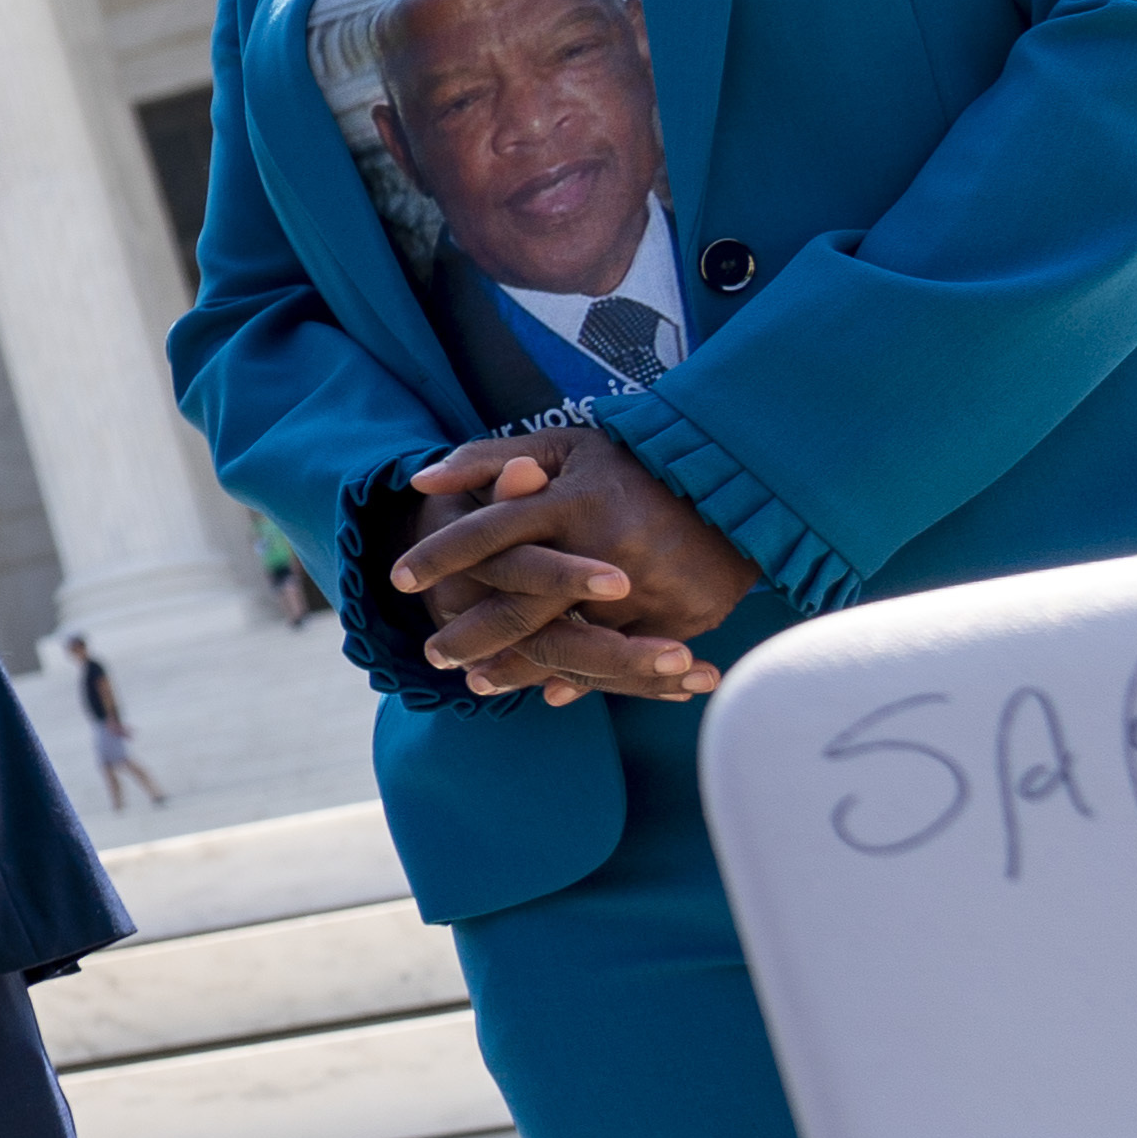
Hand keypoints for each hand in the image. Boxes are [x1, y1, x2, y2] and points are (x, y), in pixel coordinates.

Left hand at [389, 422, 751, 700]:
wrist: (738, 479)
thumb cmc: (632, 463)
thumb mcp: (564, 446)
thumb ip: (489, 458)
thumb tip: (421, 481)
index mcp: (571, 499)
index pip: (488, 530)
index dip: (440, 554)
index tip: (398, 578)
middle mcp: (606, 545)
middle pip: (521, 603)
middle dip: (470, 634)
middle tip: (432, 656)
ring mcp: (648, 586)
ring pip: (568, 641)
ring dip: (518, 669)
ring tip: (477, 684)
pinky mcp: (683, 615)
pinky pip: (621, 660)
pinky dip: (582, 679)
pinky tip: (546, 691)